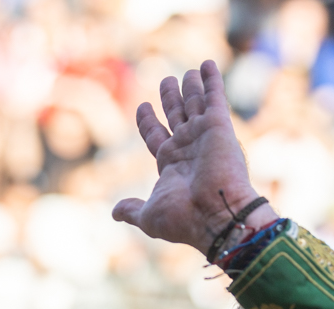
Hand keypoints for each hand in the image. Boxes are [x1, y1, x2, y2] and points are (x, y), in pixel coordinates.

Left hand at [112, 60, 276, 254]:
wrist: (216, 214)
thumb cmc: (184, 218)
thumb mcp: (150, 215)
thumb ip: (133, 210)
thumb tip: (114, 212)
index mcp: (171, 164)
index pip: (156, 135)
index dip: (148, 120)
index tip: (143, 106)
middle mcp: (187, 147)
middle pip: (176, 114)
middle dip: (171, 98)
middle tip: (167, 80)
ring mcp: (203, 135)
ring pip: (194, 103)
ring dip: (191, 86)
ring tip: (188, 72)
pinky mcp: (219, 126)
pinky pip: (215, 97)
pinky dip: (212, 80)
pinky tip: (207, 64)